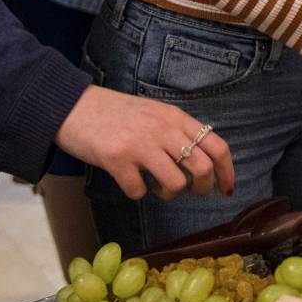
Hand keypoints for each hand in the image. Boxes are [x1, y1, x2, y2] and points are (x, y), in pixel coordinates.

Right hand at [56, 85, 235, 200]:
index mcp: (175, 117)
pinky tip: (129, 181)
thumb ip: (177, 131)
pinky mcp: (117, 159)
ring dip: (168, 194)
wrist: (74, 106)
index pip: (217, 146)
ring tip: (155, 185)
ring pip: (176, 184)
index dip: (227, 172)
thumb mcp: (154, 113)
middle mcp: (162, 129)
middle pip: (202, 169)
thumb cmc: (116, 114)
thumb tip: (203, 160)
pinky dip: (137, 193)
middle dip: (200, 189)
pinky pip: (139, 191)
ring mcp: (140, 144)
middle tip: (188, 191)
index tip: (227, 190)